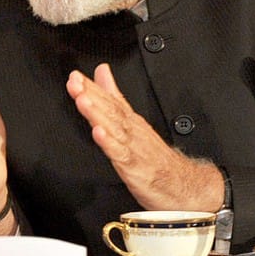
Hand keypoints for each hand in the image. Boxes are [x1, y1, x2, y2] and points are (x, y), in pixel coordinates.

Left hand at [67, 64, 221, 211]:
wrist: (179, 183)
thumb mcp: (132, 120)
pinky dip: (109, 143)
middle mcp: (131, 131)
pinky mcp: (134, 166)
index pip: (109, 100)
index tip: (75, 76)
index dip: (91, 87)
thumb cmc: (154, 155)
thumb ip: (115, 96)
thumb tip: (102, 72)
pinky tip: (98, 133)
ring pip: (113, 127)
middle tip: (75, 83)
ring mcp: (133, 147)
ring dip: (97, 113)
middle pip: (109, 109)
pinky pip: (120, 153)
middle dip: (91, 95)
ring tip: (82, 100)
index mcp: (129, 121)